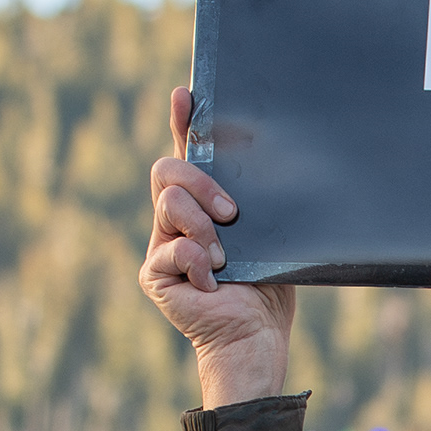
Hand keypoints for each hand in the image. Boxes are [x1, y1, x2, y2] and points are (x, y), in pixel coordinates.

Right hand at [141, 85, 296, 408]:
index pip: (188, 152)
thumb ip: (257, 198)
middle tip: (233, 214)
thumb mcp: (269, 230)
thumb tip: (276, 154)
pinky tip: (214, 282)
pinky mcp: (153, 273)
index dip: (183, 120)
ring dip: (202, 227)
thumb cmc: (268, 286)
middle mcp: (176, 220)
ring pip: (168, 204)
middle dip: (201, 183)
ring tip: (223, 256)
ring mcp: (160, 245)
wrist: (256, 337)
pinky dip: (198, 263)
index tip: (186, 93)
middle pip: (168, 170)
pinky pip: (172, 248)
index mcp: (203, 204)